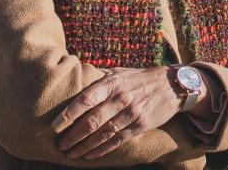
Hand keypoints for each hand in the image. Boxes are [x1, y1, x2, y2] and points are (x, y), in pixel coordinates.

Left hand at [53, 66, 180, 160]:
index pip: (86, 99)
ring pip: (103, 134)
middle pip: (92, 121)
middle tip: (60, 145)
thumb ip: (99, 77)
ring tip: (71, 154)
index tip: (55, 126)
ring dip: (84, 146)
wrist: (173, 85)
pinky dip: (101, 150)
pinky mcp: (140, 126)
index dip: (68, 114)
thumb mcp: (120, 71)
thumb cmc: (140, 78)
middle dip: (73, 136)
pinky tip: (89, 155)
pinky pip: (117, 141)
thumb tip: (76, 76)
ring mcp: (131, 113)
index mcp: (112, 83)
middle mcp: (121, 98)